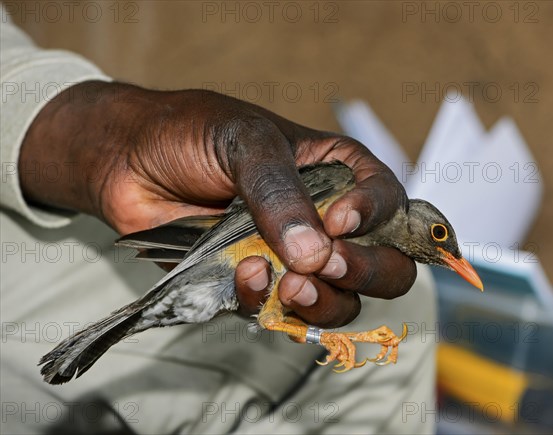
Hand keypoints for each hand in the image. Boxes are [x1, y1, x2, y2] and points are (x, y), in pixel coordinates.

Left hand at [19, 81, 415, 327]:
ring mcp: (294, 258)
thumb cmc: (192, 133)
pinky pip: (282, 314)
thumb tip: (315, 254)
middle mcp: (326, 221)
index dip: (377, 217)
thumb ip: (281, 193)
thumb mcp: (245, 143)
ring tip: (292, 284)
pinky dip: (269, 304)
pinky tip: (246, 275)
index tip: (340, 221)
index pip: (390, 201)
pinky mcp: (259, 285)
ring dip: (325, 301)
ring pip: (342, 301)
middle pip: (385, 265)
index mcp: (338, 173)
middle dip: (366, 271)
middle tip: (328, 263)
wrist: (130, 161)